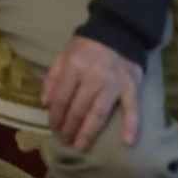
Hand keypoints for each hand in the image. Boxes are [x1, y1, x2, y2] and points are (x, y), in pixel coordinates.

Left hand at [41, 35, 142, 152]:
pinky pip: (132, 109)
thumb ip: (53, 77)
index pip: (61, 98)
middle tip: (65, 141)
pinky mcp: (131, 87)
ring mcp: (114, 83)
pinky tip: (127, 142)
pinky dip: (131, 125)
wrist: (118, 31)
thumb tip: (45, 103)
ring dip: (89, 132)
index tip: (53, 128)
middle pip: (78, 109)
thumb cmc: (87, 45)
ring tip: (81, 146)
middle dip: (69, 127)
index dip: (55, 116)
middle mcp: (92, 77)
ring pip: (99, 113)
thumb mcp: (64, 54)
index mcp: (73, 67)